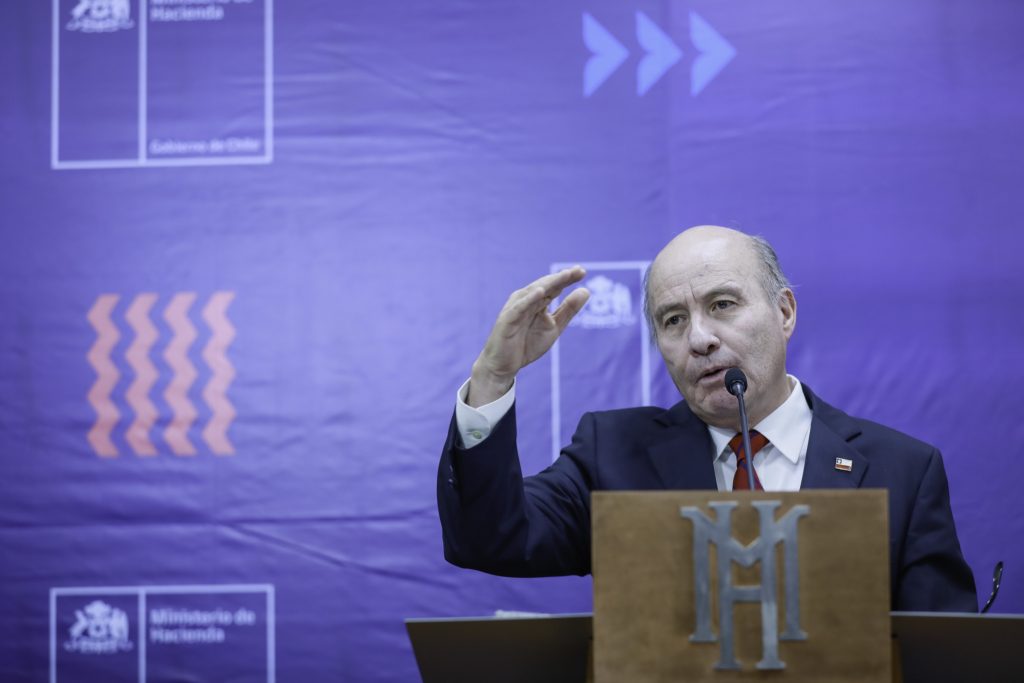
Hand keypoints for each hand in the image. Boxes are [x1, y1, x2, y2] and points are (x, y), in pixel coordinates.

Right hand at [467, 267, 589, 406]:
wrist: (505, 365)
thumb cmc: (528, 344)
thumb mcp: (554, 326)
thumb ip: (568, 310)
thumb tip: (586, 291)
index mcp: (538, 301)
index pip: (554, 287)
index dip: (568, 279)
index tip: (583, 271)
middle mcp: (526, 300)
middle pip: (546, 285)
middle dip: (561, 278)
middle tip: (577, 271)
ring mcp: (516, 308)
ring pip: (533, 292)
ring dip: (548, 283)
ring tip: (564, 276)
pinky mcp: (507, 319)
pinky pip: (519, 307)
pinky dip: (529, 299)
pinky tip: (540, 292)